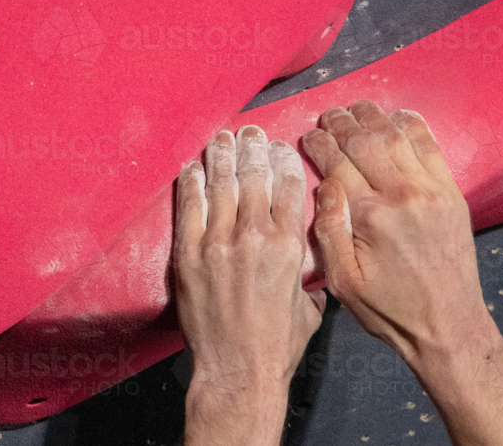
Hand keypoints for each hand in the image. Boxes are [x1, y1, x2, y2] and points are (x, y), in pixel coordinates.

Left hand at [174, 126, 325, 445]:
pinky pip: (190, 208)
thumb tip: (312, 266)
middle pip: (254, 175)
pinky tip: (193, 167)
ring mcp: (219, 243)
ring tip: (222, 137)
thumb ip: (310, 277)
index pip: (289, 186)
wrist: (238, 371)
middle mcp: (255, 236)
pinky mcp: (190, 254)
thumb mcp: (311, 306)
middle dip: (252, 147)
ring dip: (221, 155)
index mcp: (289, 245)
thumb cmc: (278, 345)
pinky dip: (191, 183)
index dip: (284, 159)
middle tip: (249, 130)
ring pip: (221, 184)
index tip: (279, 145)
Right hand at [302, 101, 487, 360]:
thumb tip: (323, 186)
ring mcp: (430, 189)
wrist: (448, 324)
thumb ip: (328, 230)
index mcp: (369, 216)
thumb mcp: (343, 282)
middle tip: (327, 116)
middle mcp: (401, 195)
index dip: (319, 144)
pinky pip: (430, 145)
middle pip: (364, 141)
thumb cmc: (390, 308)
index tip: (309, 137)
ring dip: (372, 116)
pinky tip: (397, 116)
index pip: (337, 163)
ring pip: (395, 136)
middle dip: (341, 123)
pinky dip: (412, 125)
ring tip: (354, 108)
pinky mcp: (451, 192)